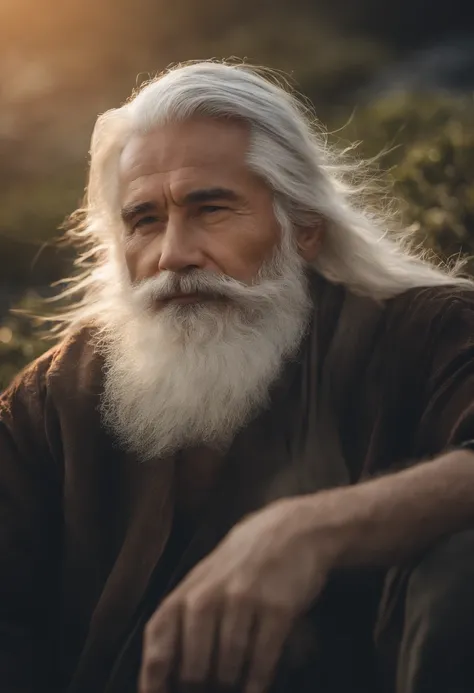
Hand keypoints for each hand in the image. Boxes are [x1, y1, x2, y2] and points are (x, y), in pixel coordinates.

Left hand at [139, 496, 337, 692]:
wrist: (293, 530)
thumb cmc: (243, 562)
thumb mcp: (205, 579)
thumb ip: (183, 617)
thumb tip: (166, 672)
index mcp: (186, 591)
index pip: (158, 641)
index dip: (154, 679)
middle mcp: (208, 597)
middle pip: (193, 670)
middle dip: (202, 690)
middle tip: (212, 688)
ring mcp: (243, 602)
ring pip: (228, 671)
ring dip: (232, 686)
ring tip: (235, 685)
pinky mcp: (276, 610)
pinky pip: (261, 663)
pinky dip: (257, 684)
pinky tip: (256, 688)